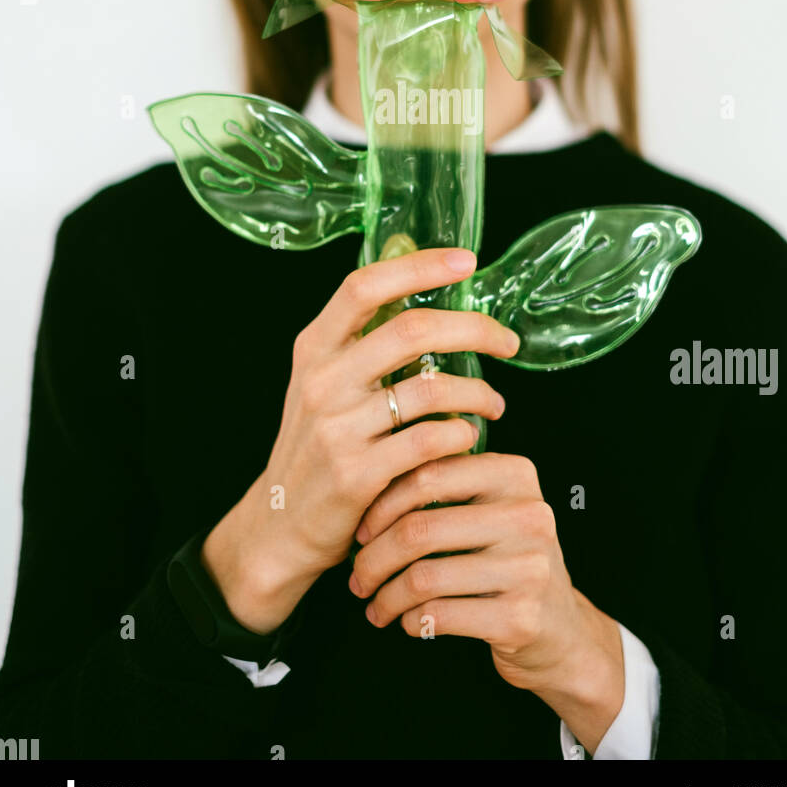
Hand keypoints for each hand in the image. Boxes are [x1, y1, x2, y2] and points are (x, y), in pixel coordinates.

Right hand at [201, 247, 518, 634]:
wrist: (280, 525)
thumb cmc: (316, 445)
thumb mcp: (322, 381)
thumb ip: (363, 337)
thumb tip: (413, 269)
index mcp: (314, 347)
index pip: (365, 286)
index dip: (419, 267)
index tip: (467, 261)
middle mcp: (321, 381)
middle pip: (411, 331)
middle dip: (473, 330)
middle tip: (506, 342)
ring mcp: (337, 428)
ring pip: (430, 390)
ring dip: (478, 394)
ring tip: (494, 404)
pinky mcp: (357, 475)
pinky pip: (430, 442)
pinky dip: (461, 436)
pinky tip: (468, 437)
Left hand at [350, 451, 624, 753]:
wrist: (560, 630)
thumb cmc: (508, 561)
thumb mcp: (493, 509)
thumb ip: (448, 483)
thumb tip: (369, 478)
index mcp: (516, 475)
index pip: (428, 473)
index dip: (381, 503)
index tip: (363, 528)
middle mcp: (529, 515)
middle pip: (419, 528)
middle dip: (373, 556)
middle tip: (357, 575)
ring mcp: (529, 568)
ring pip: (423, 577)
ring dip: (385, 595)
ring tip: (375, 603)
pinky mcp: (520, 618)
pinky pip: (438, 615)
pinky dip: (410, 620)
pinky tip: (407, 620)